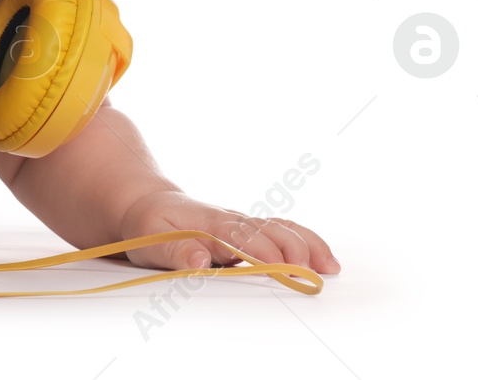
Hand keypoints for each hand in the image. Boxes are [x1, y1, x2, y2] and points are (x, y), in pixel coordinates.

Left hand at [115, 189, 340, 274]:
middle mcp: (230, 219)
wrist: (147, 202)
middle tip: (313, 274)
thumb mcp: (150, 240)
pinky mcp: (248, 230)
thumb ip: (174, 251)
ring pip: (281, 228)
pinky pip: (281, 231)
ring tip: (330, 267)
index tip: (279, 268)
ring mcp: (241, 223)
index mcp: (207, 222)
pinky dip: (305, 241)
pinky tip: (324, 258)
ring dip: (307, 245)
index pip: (240, 236)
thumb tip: (200, 261)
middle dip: (294, 250)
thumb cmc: (148, 225)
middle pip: (269, 230)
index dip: (261, 251)